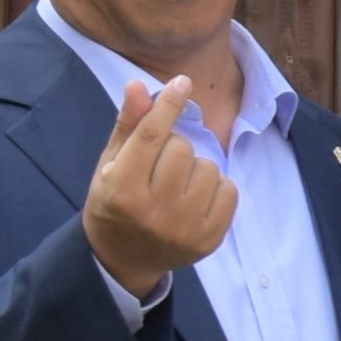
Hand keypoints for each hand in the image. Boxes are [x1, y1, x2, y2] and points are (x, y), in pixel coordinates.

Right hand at [83, 76, 234, 302]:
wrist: (123, 259)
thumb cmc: (114, 203)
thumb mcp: (110, 165)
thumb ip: (128, 126)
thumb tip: (137, 85)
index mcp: (122, 190)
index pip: (150, 136)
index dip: (168, 105)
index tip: (182, 81)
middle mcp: (154, 211)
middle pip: (182, 149)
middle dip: (174, 147)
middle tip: (160, 165)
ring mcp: (185, 228)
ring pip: (208, 167)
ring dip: (196, 167)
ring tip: (177, 184)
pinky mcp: (209, 239)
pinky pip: (229, 190)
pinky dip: (217, 186)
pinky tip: (196, 197)